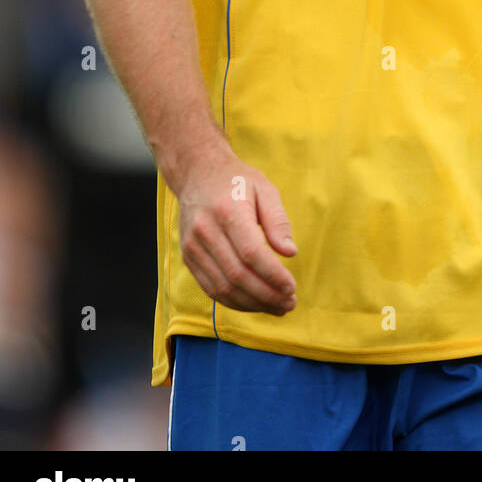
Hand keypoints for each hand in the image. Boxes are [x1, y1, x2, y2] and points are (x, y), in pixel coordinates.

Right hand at [176, 145, 297, 315]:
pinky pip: (211, 288)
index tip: (292, 287)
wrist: (197, 173)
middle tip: (290, 303)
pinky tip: (255, 303)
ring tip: (277, 307)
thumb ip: (278, 221)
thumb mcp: (265, 189)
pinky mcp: (188, 257)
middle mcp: (206, 230)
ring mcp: (193, 246)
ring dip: (252, 304)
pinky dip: (235, 302)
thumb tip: (290, 252)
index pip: (251, 253)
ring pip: (223, 288)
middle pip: (237, 275)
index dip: (273, 276)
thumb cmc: (236, 180)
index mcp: (228, 210)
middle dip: (266, 295)